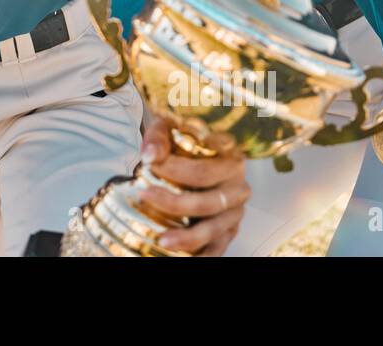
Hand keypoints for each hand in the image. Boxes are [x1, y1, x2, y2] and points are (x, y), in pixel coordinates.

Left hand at [135, 118, 248, 255]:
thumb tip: (150, 156)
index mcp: (230, 161)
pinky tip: (182, 255)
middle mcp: (238, 187)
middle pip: (208, 203)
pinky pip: (219, 246)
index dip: (175, 170)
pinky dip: (202, 253)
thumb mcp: (170, 128)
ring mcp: (235, 211)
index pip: (203, 171)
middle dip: (174, 204)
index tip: (150, 165)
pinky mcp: (229, 229)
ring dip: (188, 238)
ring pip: (214, 229)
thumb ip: (159, 137)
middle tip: (145, 196)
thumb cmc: (183, 139)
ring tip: (163, 240)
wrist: (196, 149)